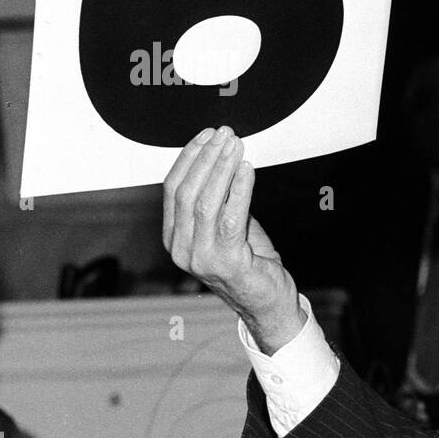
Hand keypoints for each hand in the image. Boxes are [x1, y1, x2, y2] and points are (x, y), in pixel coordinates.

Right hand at [163, 127, 305, 353]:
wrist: (266, 304)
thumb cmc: (250, 263)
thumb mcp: (227, 227)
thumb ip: (220, 200)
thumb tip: (224, 161)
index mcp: (174, 238)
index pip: (172, 189)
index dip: (188, 158)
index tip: (205, 136)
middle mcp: (180, 248)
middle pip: (186, 191)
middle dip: (206, 157)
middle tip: (224, 134)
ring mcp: (200, 257)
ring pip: (205, 201)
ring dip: (222, 168)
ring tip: (236, 145)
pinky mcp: (226, 261)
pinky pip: (230, 216)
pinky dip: (239, 189)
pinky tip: (247, 169)